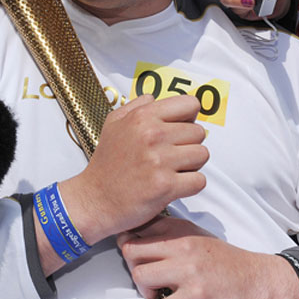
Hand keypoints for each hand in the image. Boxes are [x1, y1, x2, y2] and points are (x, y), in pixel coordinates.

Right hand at [60, 95, 208, 244]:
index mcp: (142, 117)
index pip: (190, 104)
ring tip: (172, 170)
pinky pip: (199, 180)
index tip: (181, 129)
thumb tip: (154, 98)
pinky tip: (174, 185)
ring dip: (191, 165)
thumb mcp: (113, 123)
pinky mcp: (166, 186)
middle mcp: (152, 135)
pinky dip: (190, 185)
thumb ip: (136, 106)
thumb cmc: (106, 164)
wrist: (95, 199)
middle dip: (189, 144)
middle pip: (199, 132)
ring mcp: (160, 161)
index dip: (189, 118)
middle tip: (171, 155)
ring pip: (202, 155)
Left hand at [117, 216, 298, 298]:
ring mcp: (189, 270)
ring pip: (140, 276)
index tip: (139, 258)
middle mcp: (183, 245)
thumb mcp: (197, 237)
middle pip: (131, 250)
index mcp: (181, 229)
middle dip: (132, 267)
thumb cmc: (225, 263)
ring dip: (143, 291)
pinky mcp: (196, 296)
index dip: (130, 245)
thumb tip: (136, 238)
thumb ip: (170, 235)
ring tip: (157, 295)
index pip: (137, 229)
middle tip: (147, 280)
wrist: (259, 282)